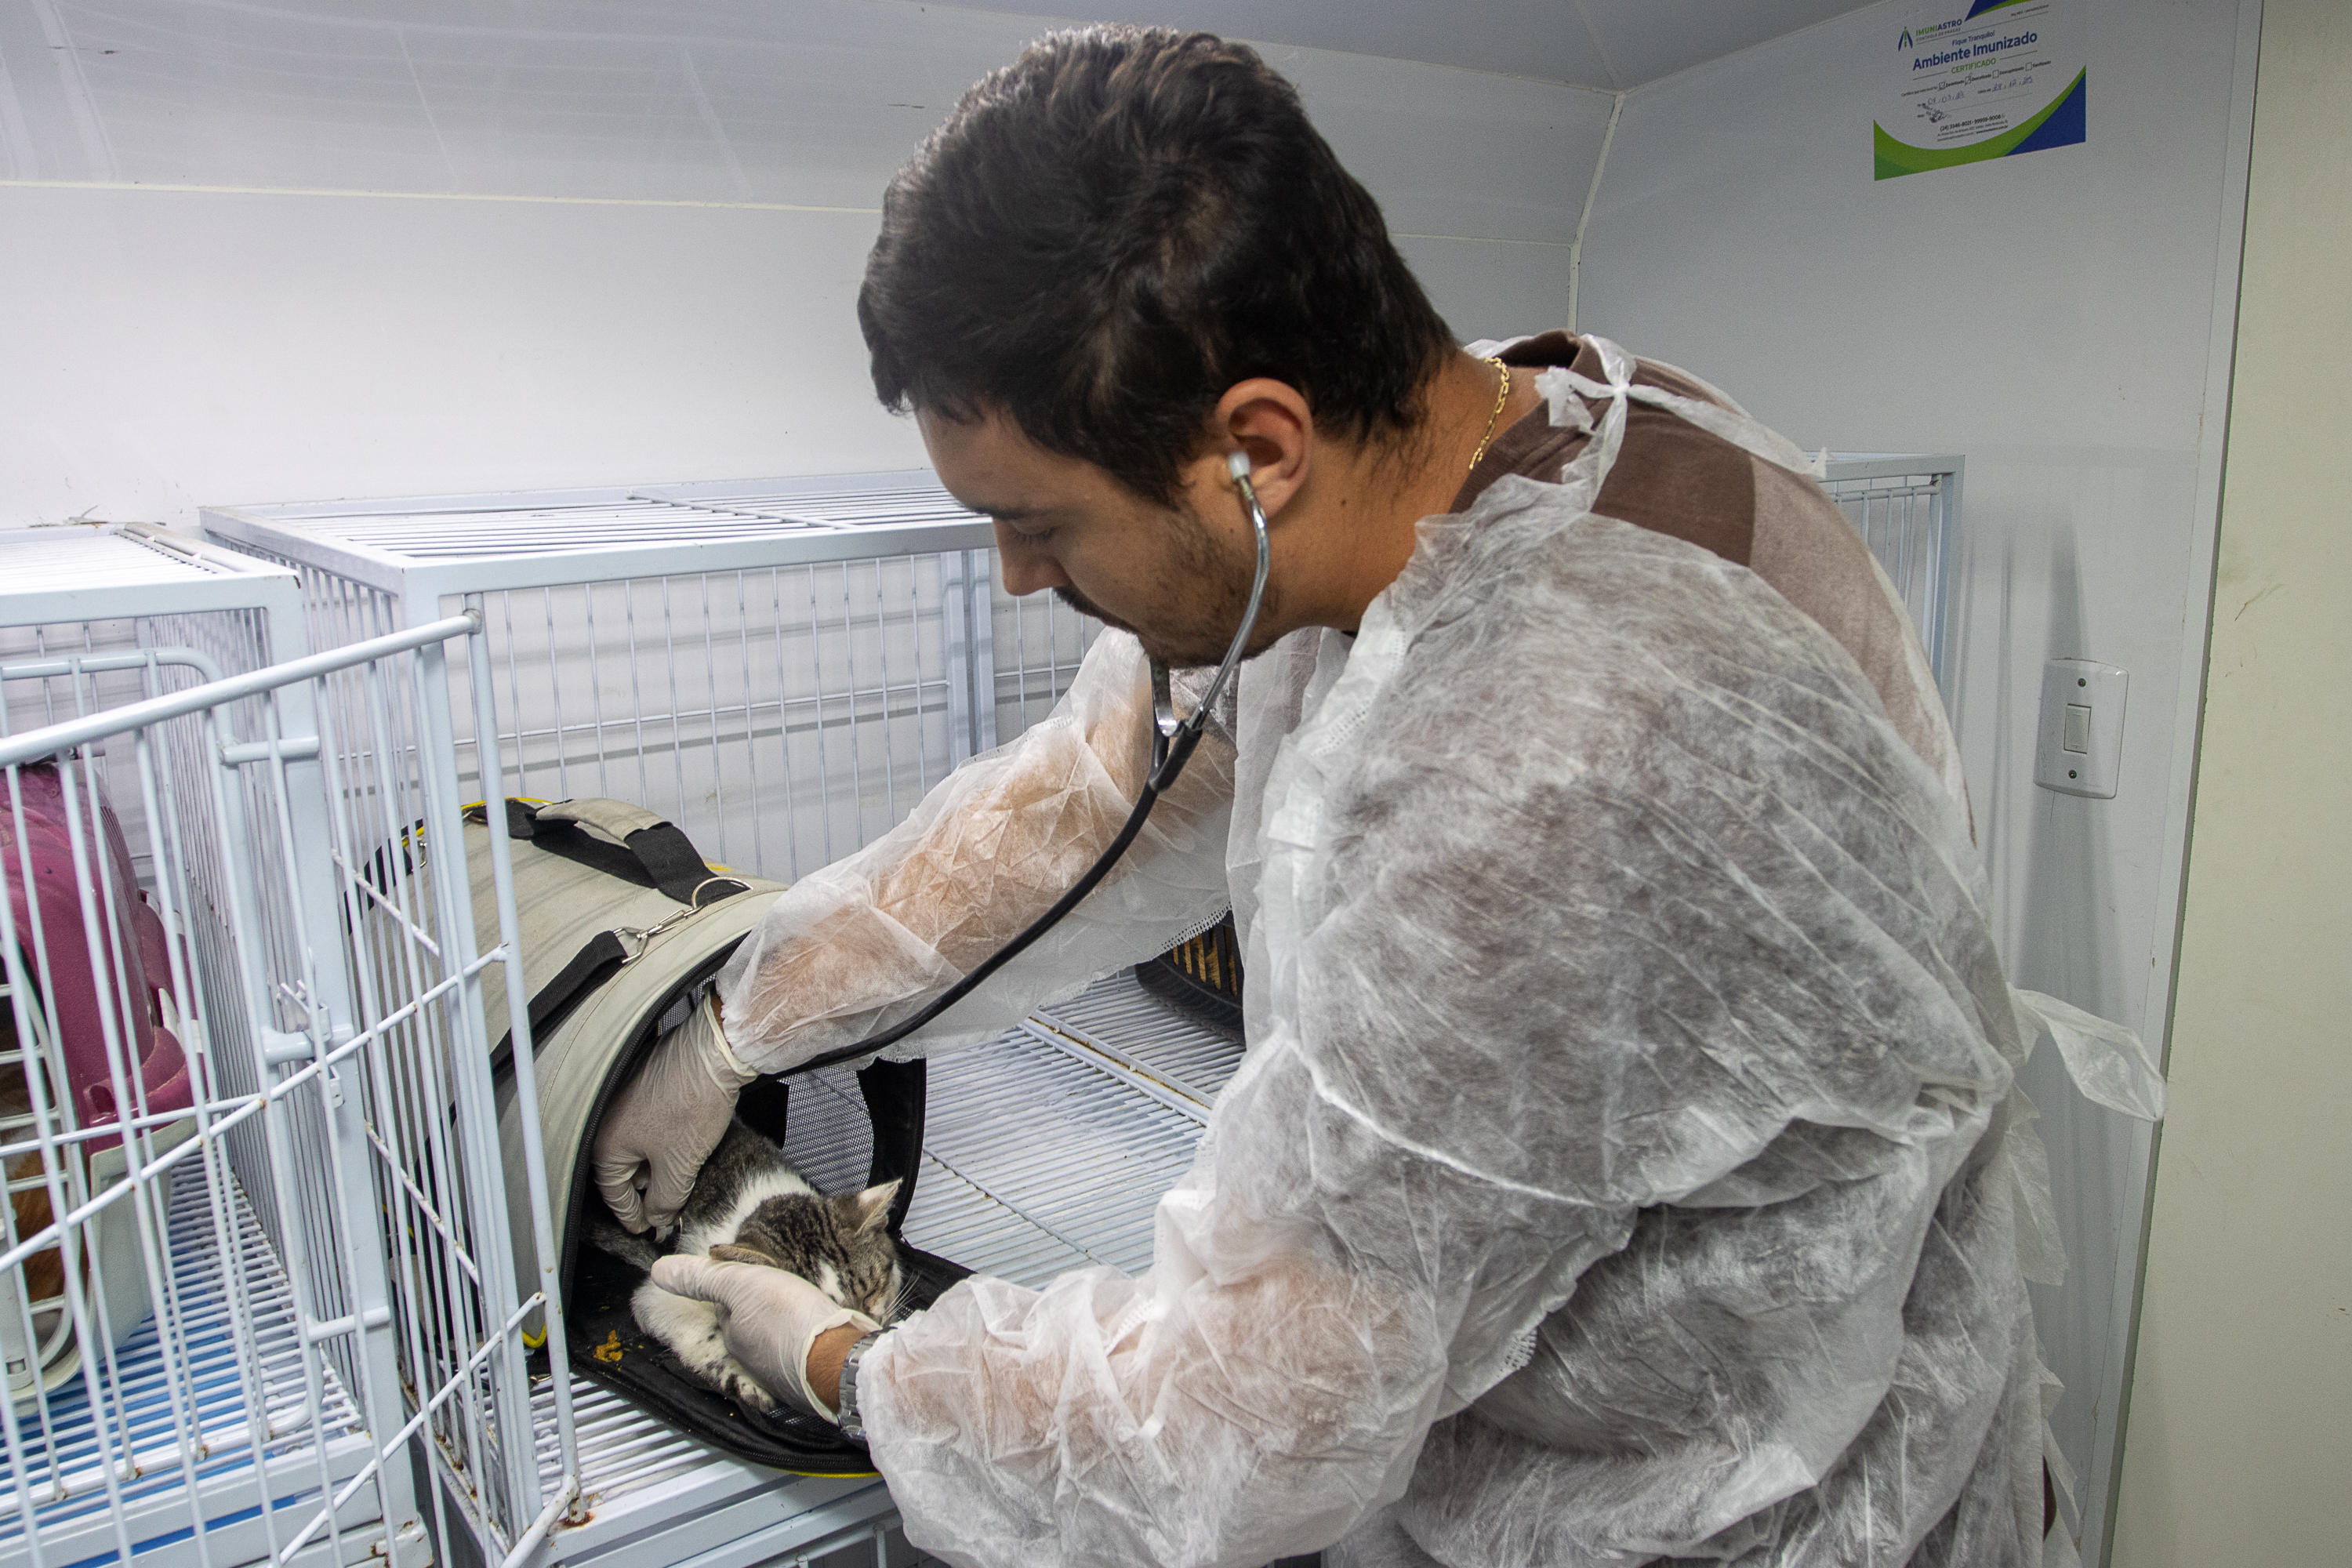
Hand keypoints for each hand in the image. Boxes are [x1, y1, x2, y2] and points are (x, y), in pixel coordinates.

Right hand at [591, 993, 757, 1232]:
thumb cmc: (692, 1103)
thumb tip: (658, 1217)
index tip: (645, 1228)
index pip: (613, 1192)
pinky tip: (685, 1150)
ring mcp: (624, 1100)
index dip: (631, 1215)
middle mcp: (607, 1121)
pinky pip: (648, 1126)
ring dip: (657, 1167)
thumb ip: (665, 1199)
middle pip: (625, 1169)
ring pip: (639, 1147)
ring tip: (680, 1182)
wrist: (714, 1052)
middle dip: (647, 1192)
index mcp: (606, 1143)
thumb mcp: (679, 1164)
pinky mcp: (645, 1086)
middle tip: (666, 1210)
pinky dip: (663, 1144)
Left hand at [652, 1254, 880, 1419]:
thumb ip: (702, 1278)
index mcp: (734, 1339)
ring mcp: (783, 1374)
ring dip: (789, 1325)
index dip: (741, 1286)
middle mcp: (753, 1362)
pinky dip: (811, 1341)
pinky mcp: (813, 1379)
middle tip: (784, 1287)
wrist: (840, 1360)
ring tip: (807, 1305)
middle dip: (764, 1308)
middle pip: (754, 1325)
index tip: (758, 1273)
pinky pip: (806, 1354)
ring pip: (780, 1342)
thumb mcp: (741, 1284)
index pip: (728, 1308)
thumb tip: (658, 1271)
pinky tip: (824, 1329)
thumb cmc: (789, 1320)